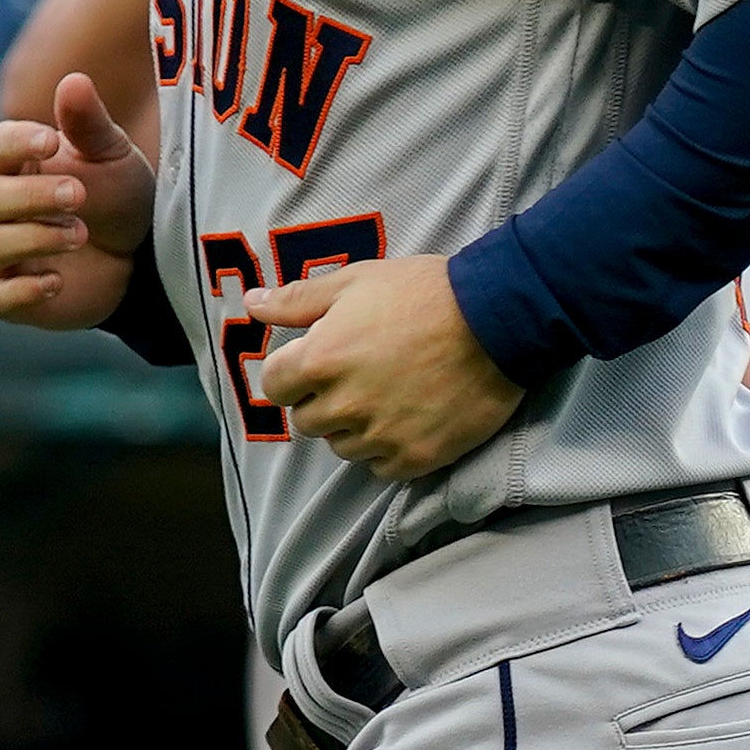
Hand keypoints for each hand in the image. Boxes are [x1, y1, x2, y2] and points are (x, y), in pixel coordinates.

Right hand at [0, 72, 150, 332]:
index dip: (16, 143)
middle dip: (32, 195)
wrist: (142, 257)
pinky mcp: (14, 298)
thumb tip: (74, 80)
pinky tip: (57, 280)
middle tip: (79, 196)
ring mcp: (3, 255)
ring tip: (81, 234)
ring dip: (34, 238)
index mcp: (14, 167)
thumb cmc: (117, 195)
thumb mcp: (112, 157)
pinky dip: (22, 291)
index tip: (52, 141)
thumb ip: (89, 124)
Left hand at [255, 253, 524, 480]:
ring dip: (354, 427)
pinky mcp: (416, 457)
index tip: (317, 363)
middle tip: (358, 376)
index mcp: (320, 360)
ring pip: (343, 447)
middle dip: (323, 399)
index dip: (291, 373)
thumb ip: (297, 299)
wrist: (498, 319)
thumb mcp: (355, 281)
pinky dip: (389, 449)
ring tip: (387, 396)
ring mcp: (380, 435)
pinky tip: (409, 419)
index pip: (273, 387)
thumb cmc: (425, 292)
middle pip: (306, 421)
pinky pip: (382, 467)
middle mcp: (344, 405)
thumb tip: (251, 306)